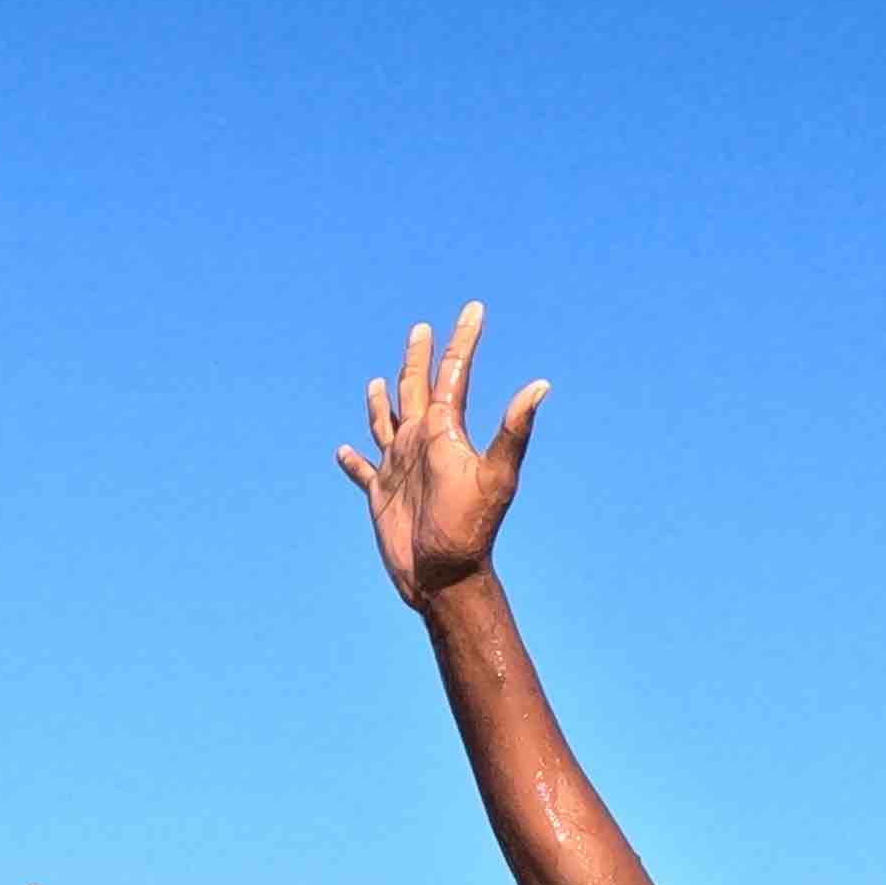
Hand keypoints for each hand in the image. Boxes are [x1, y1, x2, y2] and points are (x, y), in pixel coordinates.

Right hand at [334, 302, 549, 605]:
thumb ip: (514, 431)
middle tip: (421, 329)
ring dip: (381, 403)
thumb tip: (542, 385)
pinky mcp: (380, 494)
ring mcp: (400, 467)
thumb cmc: (470, 527)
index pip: (454, 374)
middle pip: (416, 388)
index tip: (475, 309)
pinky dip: (352, 460)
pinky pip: (362, 470)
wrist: (444, 575)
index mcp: (446, 431)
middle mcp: (422, 442)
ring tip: (378, 382)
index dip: (463, 341)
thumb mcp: (494, 475)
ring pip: (385, 423)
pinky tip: (343, 451)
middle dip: (419, 357)